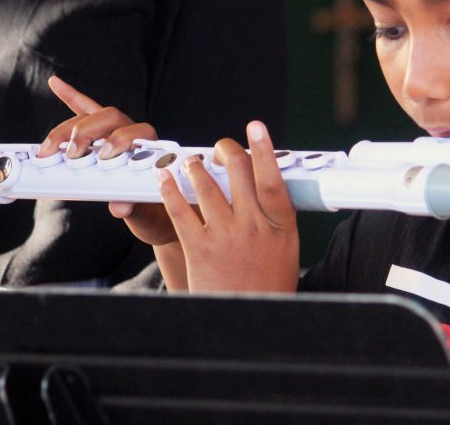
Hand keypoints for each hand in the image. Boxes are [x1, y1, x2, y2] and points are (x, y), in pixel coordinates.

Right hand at [42, 75, 178, 245]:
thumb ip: (133, 207)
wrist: (154, 215)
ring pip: (92, 116)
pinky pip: (85, 110)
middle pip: (110, 118)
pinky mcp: (98, 137)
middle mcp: (132, 134)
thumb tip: (119, 206)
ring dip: (69, 129)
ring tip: (51, 148)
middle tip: (73, 155)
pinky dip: (71, 97)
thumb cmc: (153, 211)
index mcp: (149, 147)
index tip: (105, 157)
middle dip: (88, 133)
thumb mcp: (145, 214)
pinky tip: (56, 84)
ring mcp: (114, 132)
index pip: (138, 131)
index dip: (121, 139)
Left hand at [159, 120, 298, 292]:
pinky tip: (164, 177)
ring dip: (195, 167)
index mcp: (280, 226)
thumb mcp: (285, 249)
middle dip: (225, 152)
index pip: (272, 179)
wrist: (246, 321)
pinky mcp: (199, 248)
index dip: (263, 150)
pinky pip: (180, 210)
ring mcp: (225, 236)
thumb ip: (275, 217)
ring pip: (206, 186)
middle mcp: (253, 227)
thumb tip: (266, 185)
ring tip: (191, 161)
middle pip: (238, 174)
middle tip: (219, 149)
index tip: (256, 128)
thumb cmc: (267, 285)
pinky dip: (170, 189)